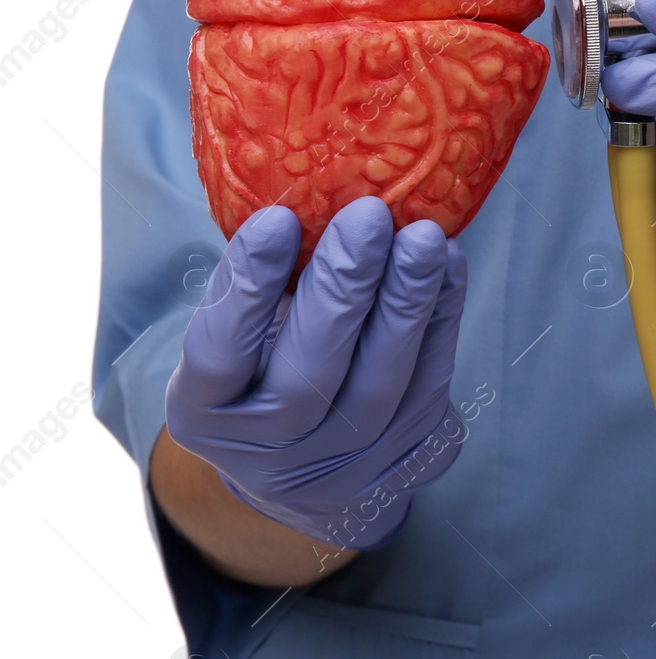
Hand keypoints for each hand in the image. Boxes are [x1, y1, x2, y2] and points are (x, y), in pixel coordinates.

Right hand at [165, 197, 467, 549]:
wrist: (303, 467)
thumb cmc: (264, 368)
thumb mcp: (238, 334)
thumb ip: (261, 284)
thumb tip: (307, 188)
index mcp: (204, 414)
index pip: (219, 354)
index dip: (246, 288)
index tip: (276, 219)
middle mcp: (267, 454)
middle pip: (309, 375)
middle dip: (344, 288)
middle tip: (369, 216)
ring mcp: (340, 470)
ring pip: (380, 384)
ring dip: (407, 302)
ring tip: (424, 237)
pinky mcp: (402, 466)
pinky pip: (430, 389)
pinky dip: (442, 322)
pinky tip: (448, 268)